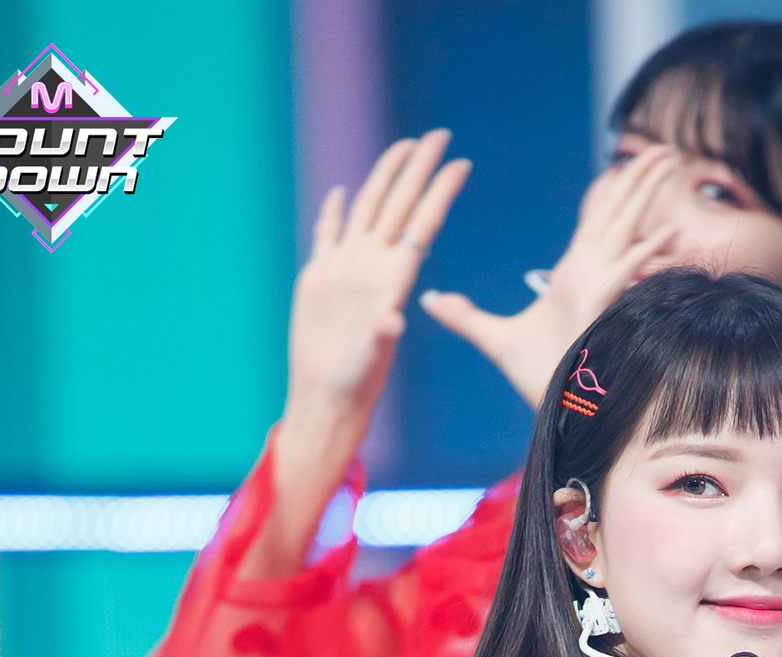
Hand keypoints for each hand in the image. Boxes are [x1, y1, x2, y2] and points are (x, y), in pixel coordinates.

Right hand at [286, 131, 470, 432]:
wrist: (326, 396)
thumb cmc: (355, 385)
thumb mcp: (372, 360)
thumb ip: (382, 337)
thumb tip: (392, 321)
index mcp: (392, 279)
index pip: (422, 224)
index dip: (441, 192)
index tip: (461, 162)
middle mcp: (372, 266)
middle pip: (399, 204)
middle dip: (418, 168)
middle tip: (438, 134)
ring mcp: (345, 269)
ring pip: (368, 209)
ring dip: (385, 178)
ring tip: (403, 148)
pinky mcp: (319, 278)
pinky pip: (327, 235)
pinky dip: (333, 213)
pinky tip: (340, 193)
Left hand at [420, 144, 677, 407]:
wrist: (556, 411)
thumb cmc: (535, 379)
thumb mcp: (492, 337)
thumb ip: (463, 315)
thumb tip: (429, 299)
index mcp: (574, 274)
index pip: (598, 221)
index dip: (615, 192)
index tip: (628, 165)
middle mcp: (594, 274)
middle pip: (621, 213)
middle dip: (641, 179)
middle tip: (666, 147)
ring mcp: (602, 286)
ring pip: (630, 228)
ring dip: (649, 194)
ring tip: (671, 159)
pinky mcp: (604, 307)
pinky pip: (627, 271)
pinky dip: (649, 252)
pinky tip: (670, 232)